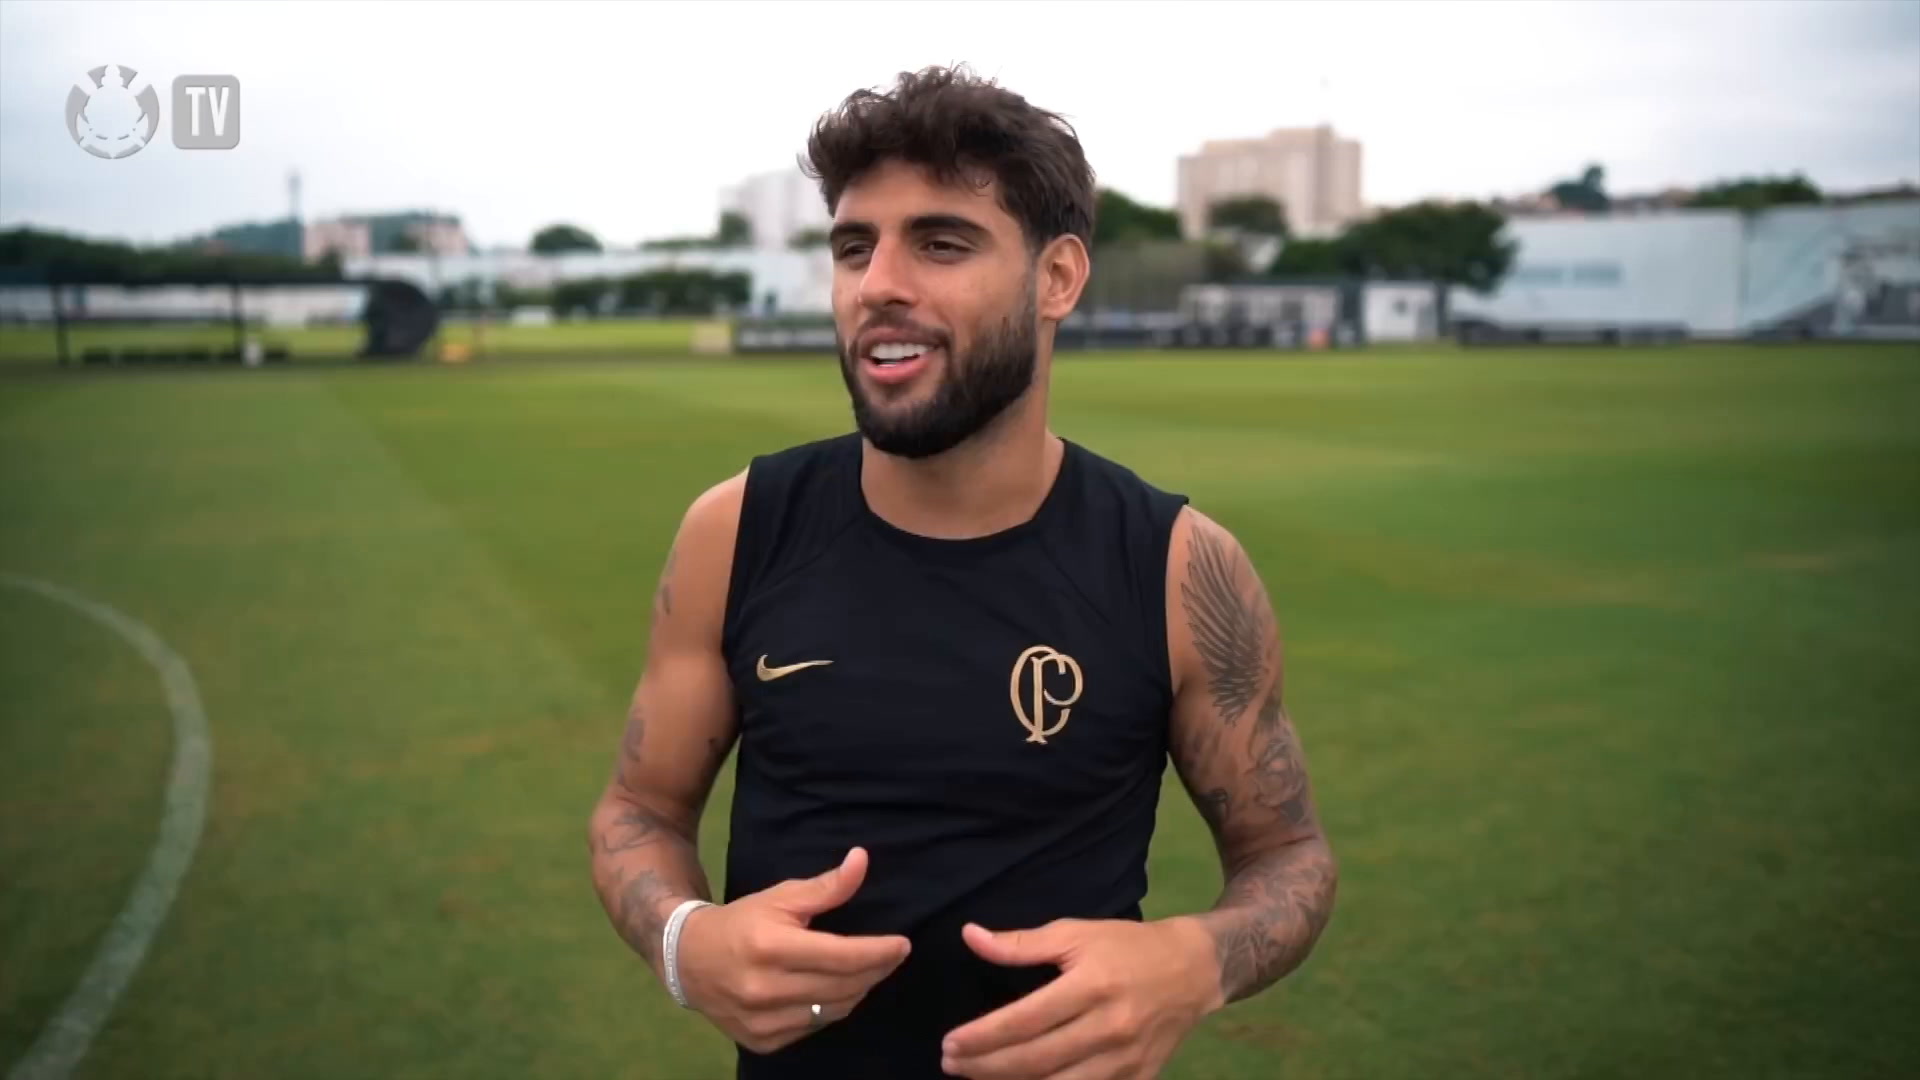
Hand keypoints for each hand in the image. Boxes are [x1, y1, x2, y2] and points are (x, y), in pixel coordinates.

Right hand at [675, 846, 911, 1053]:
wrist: (688, 961)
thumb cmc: (741, 921)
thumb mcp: (780, 896)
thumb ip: (826, 887)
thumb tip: (862, 859)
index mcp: (771, 947)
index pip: (842, 956)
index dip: (879, 952)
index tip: (903, 944)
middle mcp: (766, 989)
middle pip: (843, 986)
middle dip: (876, 970)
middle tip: (893, 955)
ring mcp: (762, 1021)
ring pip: (832, 1011)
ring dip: (857, 990)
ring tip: (867, 970)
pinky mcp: (762, 1042)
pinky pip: (814, 1028)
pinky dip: (831, 1009)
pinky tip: (834, 990)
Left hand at [940, 916, 1221, 1079]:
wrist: (1194, 970)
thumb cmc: (1126, 946)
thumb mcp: (1076, 933)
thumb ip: (1020, 943)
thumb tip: (969, 937)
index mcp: (1091, 985)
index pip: (1024, 1020)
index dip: (982, 1036)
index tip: (950, 1043)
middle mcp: (1109, 1027)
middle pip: (1035, 1060)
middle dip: (986, 1067)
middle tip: (951, 1064)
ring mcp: (1125, 1060)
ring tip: (979, 1078)